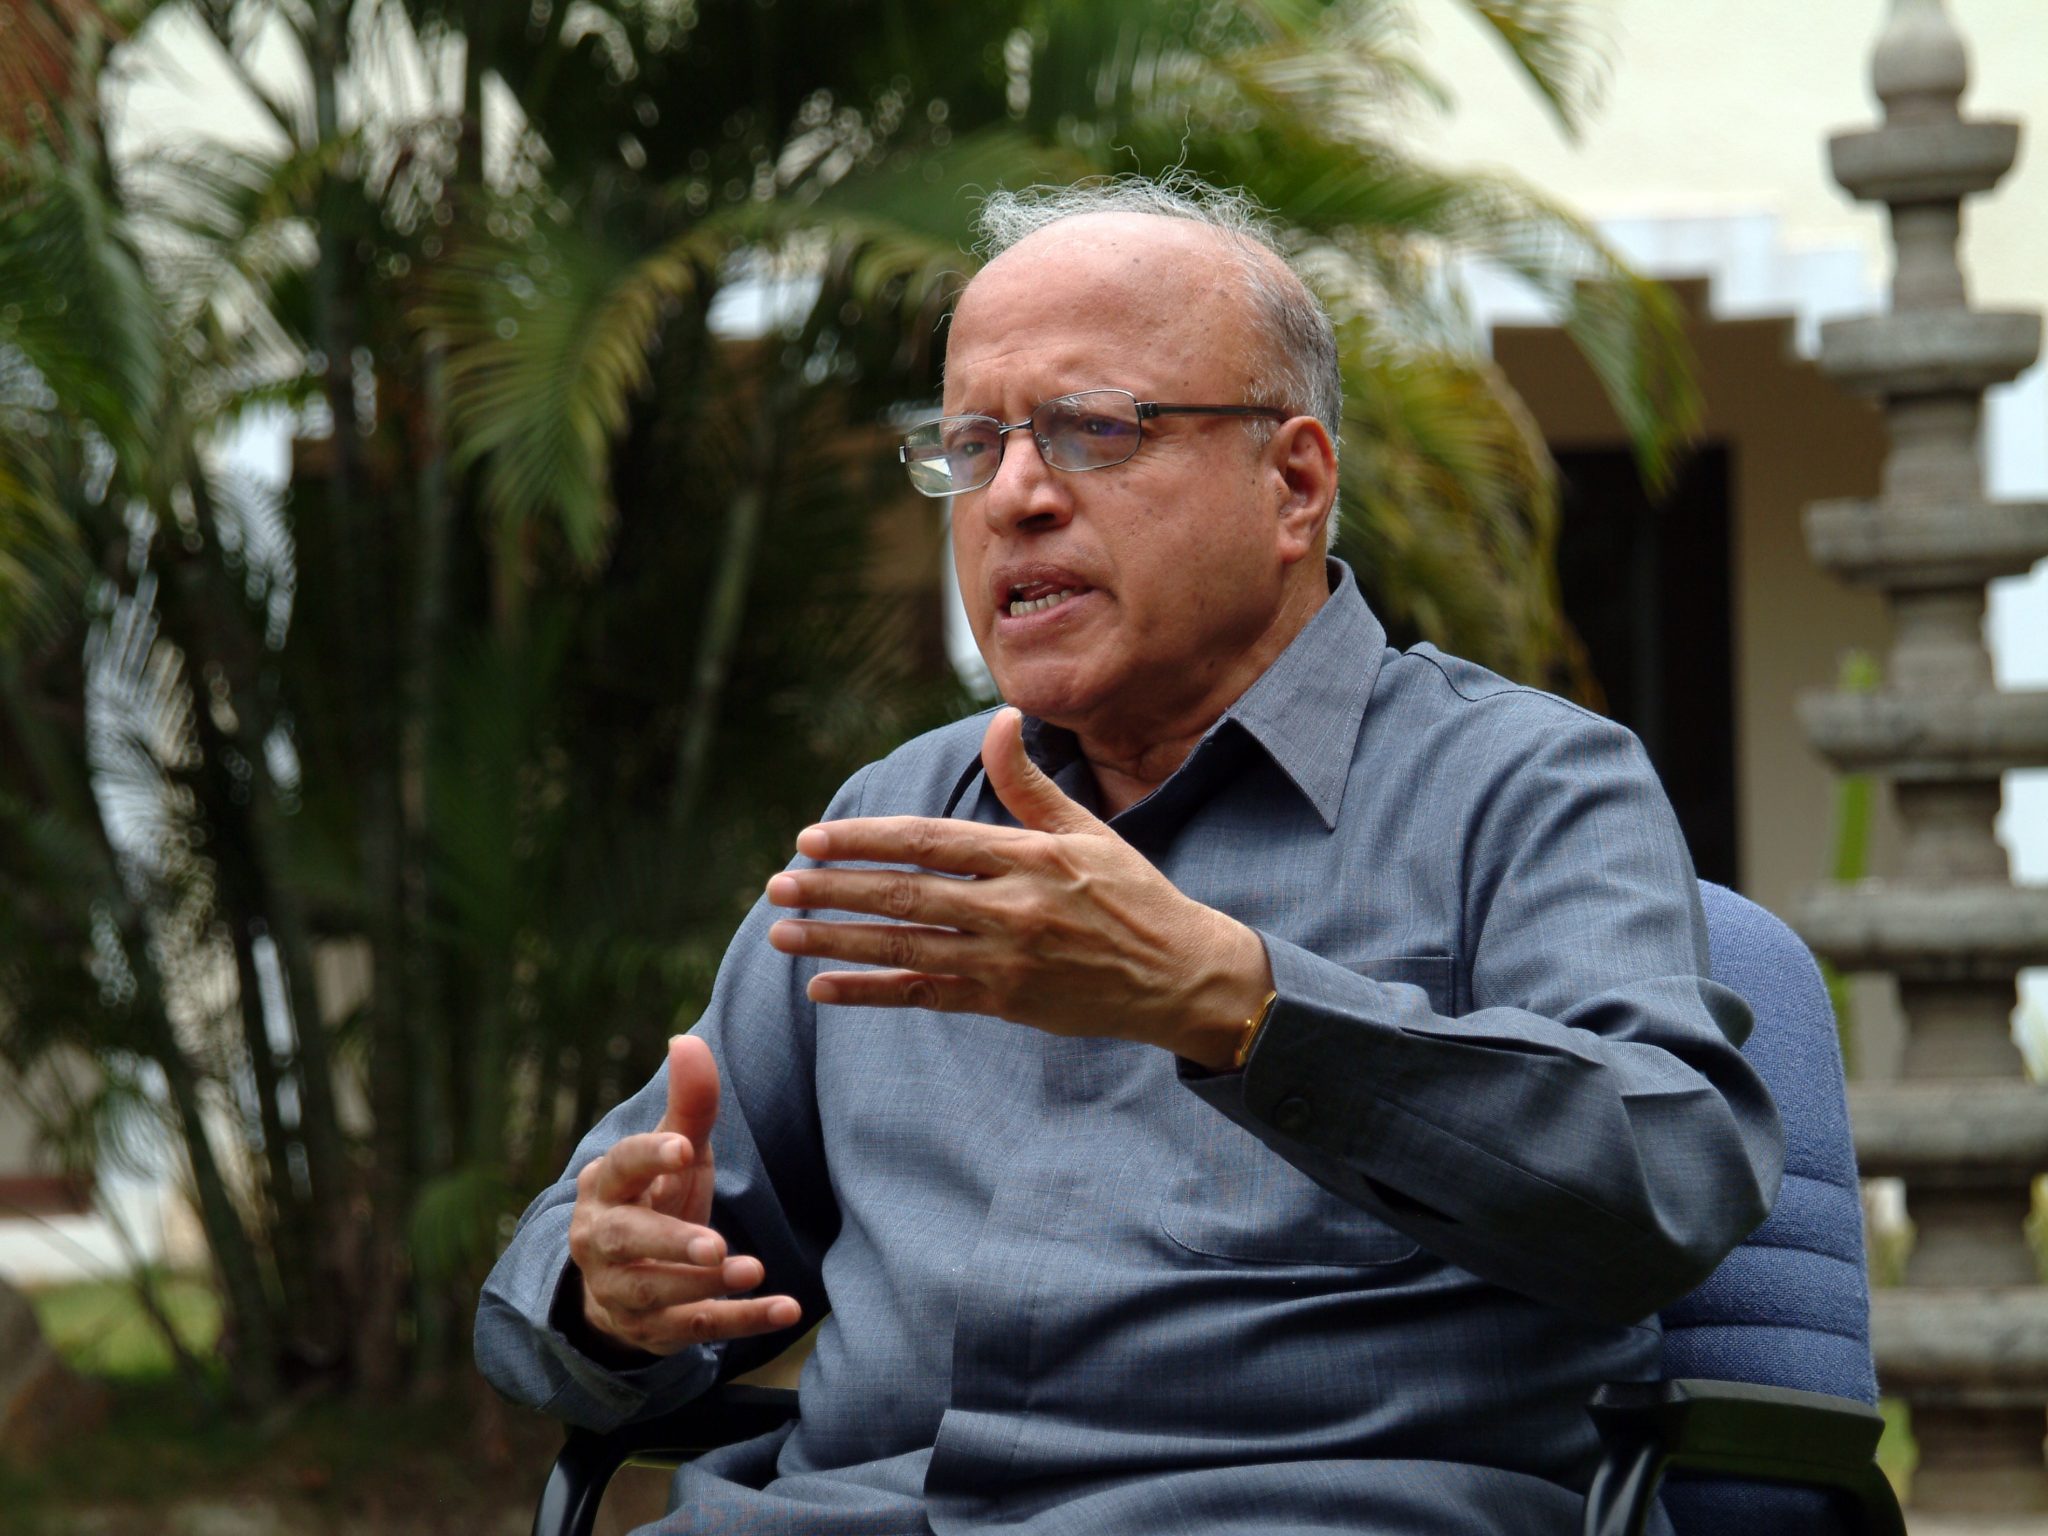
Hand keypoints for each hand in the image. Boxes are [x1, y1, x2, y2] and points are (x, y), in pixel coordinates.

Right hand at [567, 1034, 799, 1355]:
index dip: (650, 1156)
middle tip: (714, 1243)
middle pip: (629, 1239)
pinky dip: (741, 1321)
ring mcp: (622, 1290)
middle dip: (670, 1241)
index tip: (685, 1148)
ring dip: (705, 1285)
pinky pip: (696, 1329)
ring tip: (753, 1272)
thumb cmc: (654, 1196)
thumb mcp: (673, 1151)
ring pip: (658, 1292)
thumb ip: (688, 1105)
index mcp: (606, 1186)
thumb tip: (688, 1039)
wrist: (617, 1282)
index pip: (623, 1166)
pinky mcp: (653, 1330)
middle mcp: (603, 1241)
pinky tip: (785, 1309)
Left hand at [764, 707, 1271, 1068]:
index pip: (927, 842)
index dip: (864, 839)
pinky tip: (823, 991)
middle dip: (833, 889)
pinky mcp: (1004, 1004)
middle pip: (903, 895)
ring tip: (782, 933)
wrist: (1182, 976)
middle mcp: (1011, 908)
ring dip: (837, 941)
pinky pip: (924, 997)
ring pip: (903, 948)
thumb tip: (1000, 718)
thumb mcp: (1087, 829)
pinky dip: (871, 993)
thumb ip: (1028, 782)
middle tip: (777, 884)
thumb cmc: (1133, 894)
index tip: (812, 837)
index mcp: (1027, 856)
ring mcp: (1004, 961)